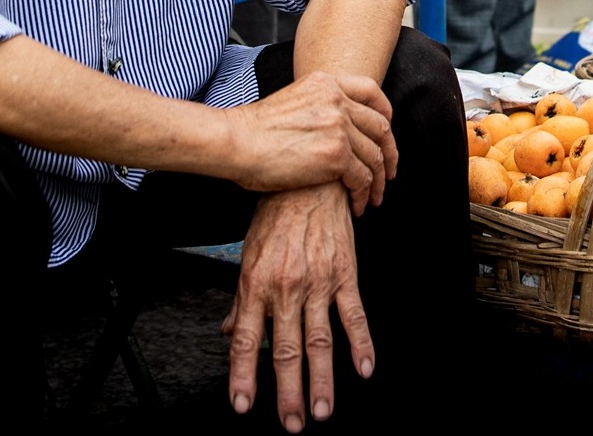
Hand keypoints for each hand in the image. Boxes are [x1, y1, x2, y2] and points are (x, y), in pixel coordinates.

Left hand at [224, 184, 370, 431]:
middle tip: (293, 423)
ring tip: (323, 410)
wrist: (308, 180)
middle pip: (285, 350)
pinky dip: (361, 343)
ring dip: (323, 379)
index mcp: (256, 285)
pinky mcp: (345, 273)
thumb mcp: (249, 256)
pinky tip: (365, 368)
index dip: (244, 375)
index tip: (243, 406)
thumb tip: (227, 333)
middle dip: (288, 392)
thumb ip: (240, 300)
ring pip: (319, 340)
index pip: (245, 339)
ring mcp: (318, 282)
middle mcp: (285, 288)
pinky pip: (354, 314)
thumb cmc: (275, 217)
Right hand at [228, 72, 396, 214]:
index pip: (371, 91)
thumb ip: (318, 106)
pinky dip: (363, 194)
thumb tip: (333, 126)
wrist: (236, 142)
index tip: (386, 132)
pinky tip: (357, 205)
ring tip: (373, 198)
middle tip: (388, 174)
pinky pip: (362, 178)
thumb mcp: (292, 100)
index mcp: (327, 83)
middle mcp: (338, 101)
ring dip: (377, 181)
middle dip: (389, 153)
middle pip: (380, 127)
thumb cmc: (254, 129)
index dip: (385, 113)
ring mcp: (339, 126)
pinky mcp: (336, 155)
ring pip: (375, 157)